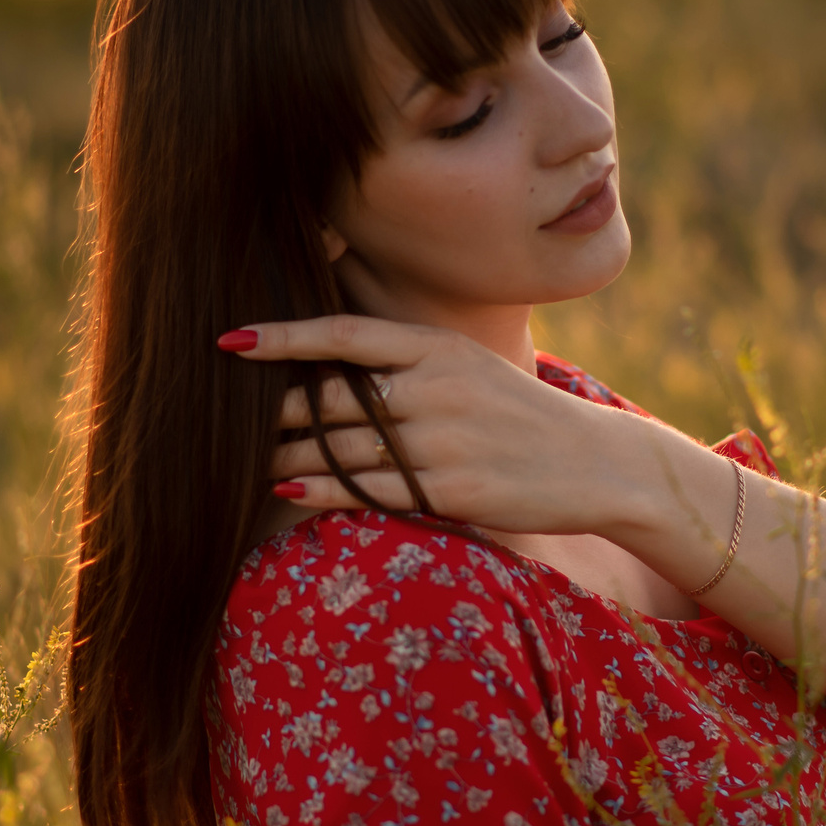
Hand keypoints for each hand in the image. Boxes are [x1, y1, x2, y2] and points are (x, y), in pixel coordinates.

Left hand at [222, 316, 648, 536]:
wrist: (595, 462)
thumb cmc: (522, 414)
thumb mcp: (472, 366)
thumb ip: (411, 361)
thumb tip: (340, 360)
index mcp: (439, 348)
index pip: (345, 335)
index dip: (282, 338)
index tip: (229, 339)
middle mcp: (435, 389)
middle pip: (333, 398)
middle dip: (277, 410)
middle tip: (233, 417)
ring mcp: (442, 441)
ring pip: (342, 448)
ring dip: (289, 455)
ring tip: (249, 460)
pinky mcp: (449, 490)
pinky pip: (367, 490)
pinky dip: (321, 490)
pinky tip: (286, 489)